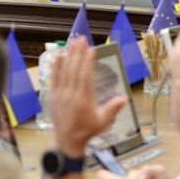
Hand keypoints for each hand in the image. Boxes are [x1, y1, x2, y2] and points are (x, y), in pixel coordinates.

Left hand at [49, 38, 126, 155]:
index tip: (90, 49)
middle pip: (74, 70)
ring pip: (64, 71)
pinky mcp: (53, 95)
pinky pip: (54, 78)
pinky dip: (56, 66)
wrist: (67, 139)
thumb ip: (113, 109)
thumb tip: (125, 98)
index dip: (87, 62)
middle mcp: (71, 94)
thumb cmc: (87, 130)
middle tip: (81, 39)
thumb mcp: (102, 121)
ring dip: (68, 55)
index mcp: (84, 99)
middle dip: (78, 53)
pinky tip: (58, 55)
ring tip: (72, 42)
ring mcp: (61, 94)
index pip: (85, 76)